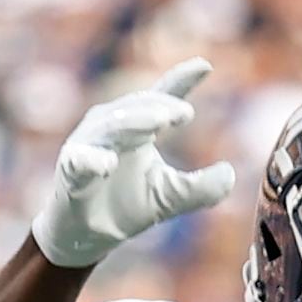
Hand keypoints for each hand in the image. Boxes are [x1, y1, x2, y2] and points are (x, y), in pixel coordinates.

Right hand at [30, 58, 237, 269]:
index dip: (181, 80)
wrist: (87, 236)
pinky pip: (80, 161)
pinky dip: (92, 161)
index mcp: (137, 128)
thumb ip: (201, 188)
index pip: (160, 99)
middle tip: (184, 111)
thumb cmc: (126, 206)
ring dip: (134, 123)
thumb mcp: (170, 197)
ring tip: (159, 124)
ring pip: (111, 127)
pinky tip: (108, 164)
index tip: (206, 65)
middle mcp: (111, 127)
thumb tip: (230, 174)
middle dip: (159, 106)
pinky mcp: (70, 170)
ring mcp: (88, 145)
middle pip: (137, 109)